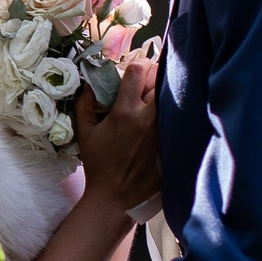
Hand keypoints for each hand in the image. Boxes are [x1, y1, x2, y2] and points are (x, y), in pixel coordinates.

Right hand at [76, 52, 159, 216]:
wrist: (115, 197)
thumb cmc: (98, 164)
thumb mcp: (85, 134)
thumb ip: (85, 105)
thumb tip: (87, 84)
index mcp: (125, 111)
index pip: (138, 70)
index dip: (137, 63)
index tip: (133, 69)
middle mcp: (147, 117)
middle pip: (159, 77)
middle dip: (153, 73)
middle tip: (147, 79)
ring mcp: (163, 130)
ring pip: (171, 95)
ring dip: (163, 90)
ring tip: (155, 95)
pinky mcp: (171, 142)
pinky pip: (176, 117)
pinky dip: (171, 110)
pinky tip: (165, 114)